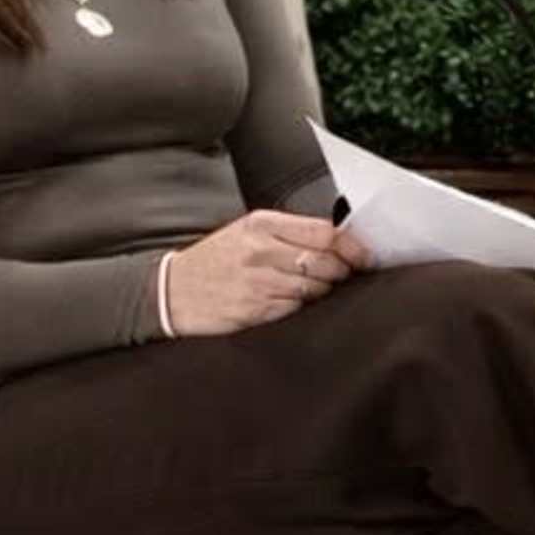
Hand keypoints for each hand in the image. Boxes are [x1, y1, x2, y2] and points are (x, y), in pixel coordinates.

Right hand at [163, 209, 368, 336]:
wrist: (171, 292)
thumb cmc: (212, 261)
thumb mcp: (244, 232)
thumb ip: (287, 233)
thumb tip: (336, 242)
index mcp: (260, 224)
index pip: (323, 232)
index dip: (351, 246)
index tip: (363, 256)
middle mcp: (260, 250)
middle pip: (325, 261)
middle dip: (341, 271)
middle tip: (342, 276)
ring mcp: (257, 282)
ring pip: (314, 288)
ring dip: (322, 291)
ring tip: (314, 289)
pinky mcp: (254, 310)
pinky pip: (296, 309)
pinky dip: (302, 308)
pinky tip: (293, 303)